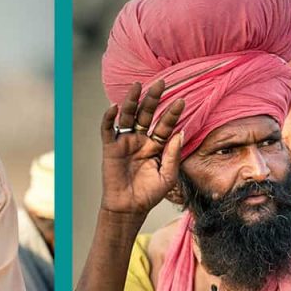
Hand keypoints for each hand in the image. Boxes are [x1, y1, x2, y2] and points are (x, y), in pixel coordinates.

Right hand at [99, 80, 185, 214]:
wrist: (129, 208)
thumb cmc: (150, 194)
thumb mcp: (168, 175)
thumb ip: (174, 154)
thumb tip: (180, 132)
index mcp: (156, 145)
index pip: (165, 125)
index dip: (173, 113)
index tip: (182, 101)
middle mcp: (141, 140)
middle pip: (147, 114)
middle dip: (153, 98)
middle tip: (161, 82)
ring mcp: (125, 142)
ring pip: (128, 116)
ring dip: (131, 101)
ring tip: (137, 86)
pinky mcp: (110, 148)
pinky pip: (108, 130)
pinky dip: (109, 118)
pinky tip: (114, 107)